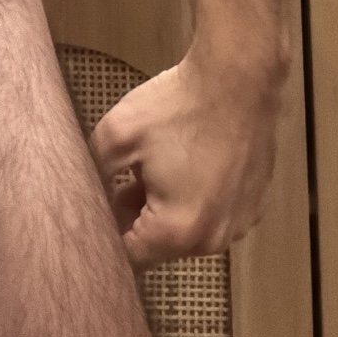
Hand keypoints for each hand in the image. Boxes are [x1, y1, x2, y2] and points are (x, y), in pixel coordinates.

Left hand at [89, 55, 279, 266]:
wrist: (237, 78)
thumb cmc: (176, 107)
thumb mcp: (116, 136)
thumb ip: (93, 176)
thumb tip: (85, 199)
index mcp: (178, 231)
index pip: (130, 257)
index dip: (105, 235)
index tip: (94, 213)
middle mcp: (214, 239)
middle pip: (159, 245)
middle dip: (135, 218)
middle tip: (119, 181)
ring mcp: (238, 224)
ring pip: (186, 229)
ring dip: (164, 208)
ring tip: (150, 167)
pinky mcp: (252, 205)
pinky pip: (212, 214)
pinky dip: (194, 198)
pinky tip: (182, 162)